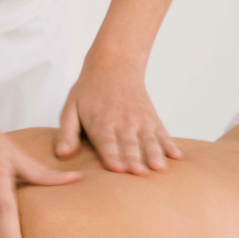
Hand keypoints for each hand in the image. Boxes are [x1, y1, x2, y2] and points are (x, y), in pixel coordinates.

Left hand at [56, 53, 182, 173]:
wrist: (115, 63)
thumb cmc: (89, 91)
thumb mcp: (70, 108)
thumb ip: (67, 133)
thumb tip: (61, 154)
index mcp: (100, 122)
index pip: (107, 143)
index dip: (112, 156)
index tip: (118, 170)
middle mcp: (122, 122)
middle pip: (129, 144)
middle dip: (134, 160)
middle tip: (139, 174)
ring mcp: (139, 121)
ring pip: (148, 140)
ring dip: (154, 154)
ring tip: (159, 168)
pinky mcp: (152, 119)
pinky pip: (162, 133)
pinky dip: (170, 145)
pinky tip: (176, 157)